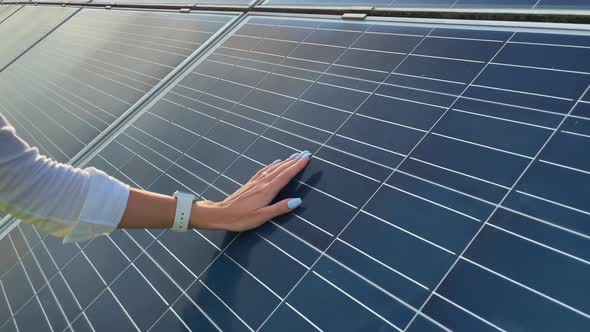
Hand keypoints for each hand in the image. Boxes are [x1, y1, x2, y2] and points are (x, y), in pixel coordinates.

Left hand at [190, 150, 311, 231]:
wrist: (220, 214)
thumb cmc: (240, 218)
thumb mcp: (262, 217)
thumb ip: (280, 208)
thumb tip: (297, 201)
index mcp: (267, 191)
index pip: (286, 175)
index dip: (297, 166)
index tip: (307, 157)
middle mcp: (262, 183)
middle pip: (281, 169)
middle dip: (294, 161)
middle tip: (306, 153)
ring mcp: (255, 182)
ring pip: (274, 168)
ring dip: (285, 161)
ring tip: (295, 156)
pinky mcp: (250, 184)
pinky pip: (264, 170)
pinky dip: (272, 165)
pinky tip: (275, 163)